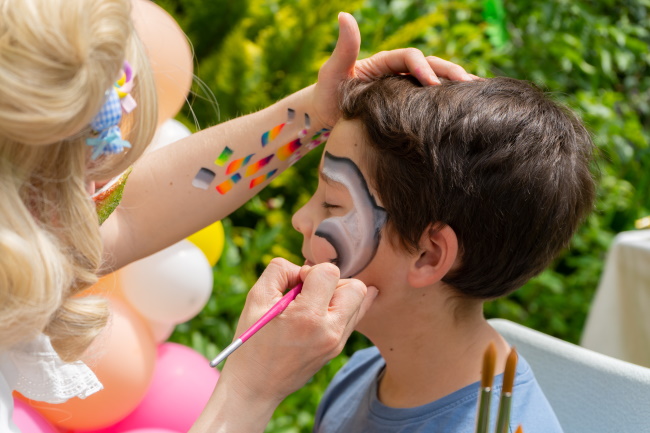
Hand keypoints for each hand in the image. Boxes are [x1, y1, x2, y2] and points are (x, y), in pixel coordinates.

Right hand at [218, 258, 376, 404]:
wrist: (256, 385)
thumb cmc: (253, 340)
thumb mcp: (256, 298)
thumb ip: (280, 270)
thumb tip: (305, 266)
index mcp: (308, 316)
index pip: (330, 272)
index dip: (312, 270)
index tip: (297, 283)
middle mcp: (329, 330)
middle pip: (356, 286)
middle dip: (333, 282)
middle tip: (310, 292)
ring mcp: (337, 342)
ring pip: (360, 301)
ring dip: (339, 295)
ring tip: (314, 304)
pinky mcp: (338, 348)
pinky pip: (353, 316)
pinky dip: (340, 308)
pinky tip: (323, 310)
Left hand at [313, 12, 477, 127]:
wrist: (328, 118)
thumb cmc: (329, 94)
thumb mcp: (333, 71)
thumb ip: (344, 48)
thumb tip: (345, 16)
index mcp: (386, 61)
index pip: (410, 57)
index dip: (422, 67)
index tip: (431, 84)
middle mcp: (401, 73)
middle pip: (432, 66)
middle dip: (449, 74)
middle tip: (467, 85)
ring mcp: (407, 90)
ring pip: (437, 84)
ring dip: (455, 87)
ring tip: (476, 96)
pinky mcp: (411, 107)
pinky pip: (433, 103)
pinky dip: (450, 103)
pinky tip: (467, 111)